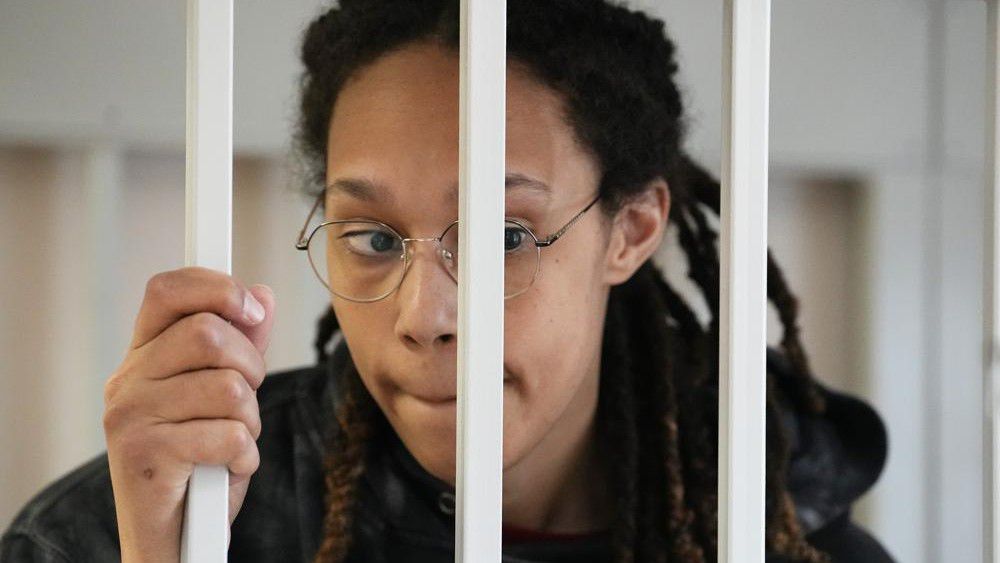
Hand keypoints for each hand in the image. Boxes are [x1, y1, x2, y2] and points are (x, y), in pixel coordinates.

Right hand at [102, 267, 275, 561]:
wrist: (175, 537)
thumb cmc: (198, 463)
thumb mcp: (225, 397)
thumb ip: (242, 345)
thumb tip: (261, 294)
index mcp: (143, 356)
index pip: (167, 290)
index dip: (216, 288)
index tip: (252, 310)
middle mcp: (128, 380)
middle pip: (208, 333)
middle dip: (251, 365)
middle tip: (247, 398)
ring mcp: (131, 416)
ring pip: (228, 387)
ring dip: (251, 420)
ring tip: (234, 440)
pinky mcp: (145, 455)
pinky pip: (229, 434)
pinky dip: (245, 455)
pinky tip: (228, 467)